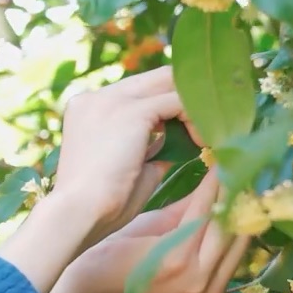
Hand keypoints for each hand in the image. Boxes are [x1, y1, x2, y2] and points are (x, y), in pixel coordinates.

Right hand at [50, 66, 194, 244]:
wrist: (78, 215)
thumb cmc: (101, 205)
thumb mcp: (129, 166)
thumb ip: (150, 147)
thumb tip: (177, 141)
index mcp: (88, 108)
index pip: (140, 89)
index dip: (170, 102)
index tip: (194, 127)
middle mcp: (97, 96)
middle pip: (158, 77)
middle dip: (189, 96)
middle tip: (213, 122)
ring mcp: (112, 100)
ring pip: (170, 83)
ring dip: (195, 105)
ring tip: (209, 135)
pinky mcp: (131, 111)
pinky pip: (177, 100)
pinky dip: (196, 116)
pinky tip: (204, 141)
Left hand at [57, 170, 252, 292]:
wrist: (85, 281)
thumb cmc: (122, 256)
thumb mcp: (167, 235)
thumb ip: (196, 215)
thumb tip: (223, 179)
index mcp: (211, 288)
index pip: (240, 240)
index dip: (248, 204)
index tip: (251, 171)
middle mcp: (210, 289)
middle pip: (240, 232)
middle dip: (245, 192)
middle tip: (248, 157)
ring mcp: (197, 279)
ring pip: (226, 222)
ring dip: (230, 187)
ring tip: (233, 156)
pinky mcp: (180, 262)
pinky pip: (203, 216)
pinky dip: (210, 190)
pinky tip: (213, 165)